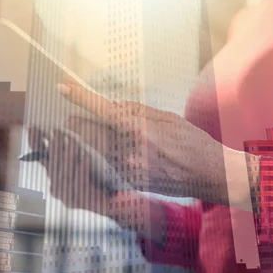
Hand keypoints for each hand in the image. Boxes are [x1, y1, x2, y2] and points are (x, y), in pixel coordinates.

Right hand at [27, 126, 131, 214]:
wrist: (115, 196)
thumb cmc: (99, 172)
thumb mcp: (87, 152)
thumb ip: (73, 141)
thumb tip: (62, 124)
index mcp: (55, 171)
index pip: (40, 156)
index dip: (35, 142)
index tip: (32, 127)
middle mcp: (56, 184)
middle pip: (52, 165)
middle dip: (54, 148)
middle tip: (56, 134)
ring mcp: (65, 195)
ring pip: (64, 175)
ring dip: (68, 158)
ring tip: (72, 143)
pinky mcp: (77, 202)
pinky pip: (79, 184)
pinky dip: (81, 171)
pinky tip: (85, 160)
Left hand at [58, 83, 228, 203]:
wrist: (209, 176)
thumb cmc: (193, 143)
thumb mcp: (167, 117)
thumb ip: (136, 110)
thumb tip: (112, 106)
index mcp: (139, 130)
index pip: (101, 109)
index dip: (79, 97)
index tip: (62, 88)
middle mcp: (129, 152)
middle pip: (86, 133)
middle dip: (78, 123)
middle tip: (79, 117)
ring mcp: (127, 171)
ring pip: (93, 150)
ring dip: (91, 140)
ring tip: (109, 136)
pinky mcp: (129, 183)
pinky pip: (107, 165)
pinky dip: (106, 155)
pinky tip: (122, 152)